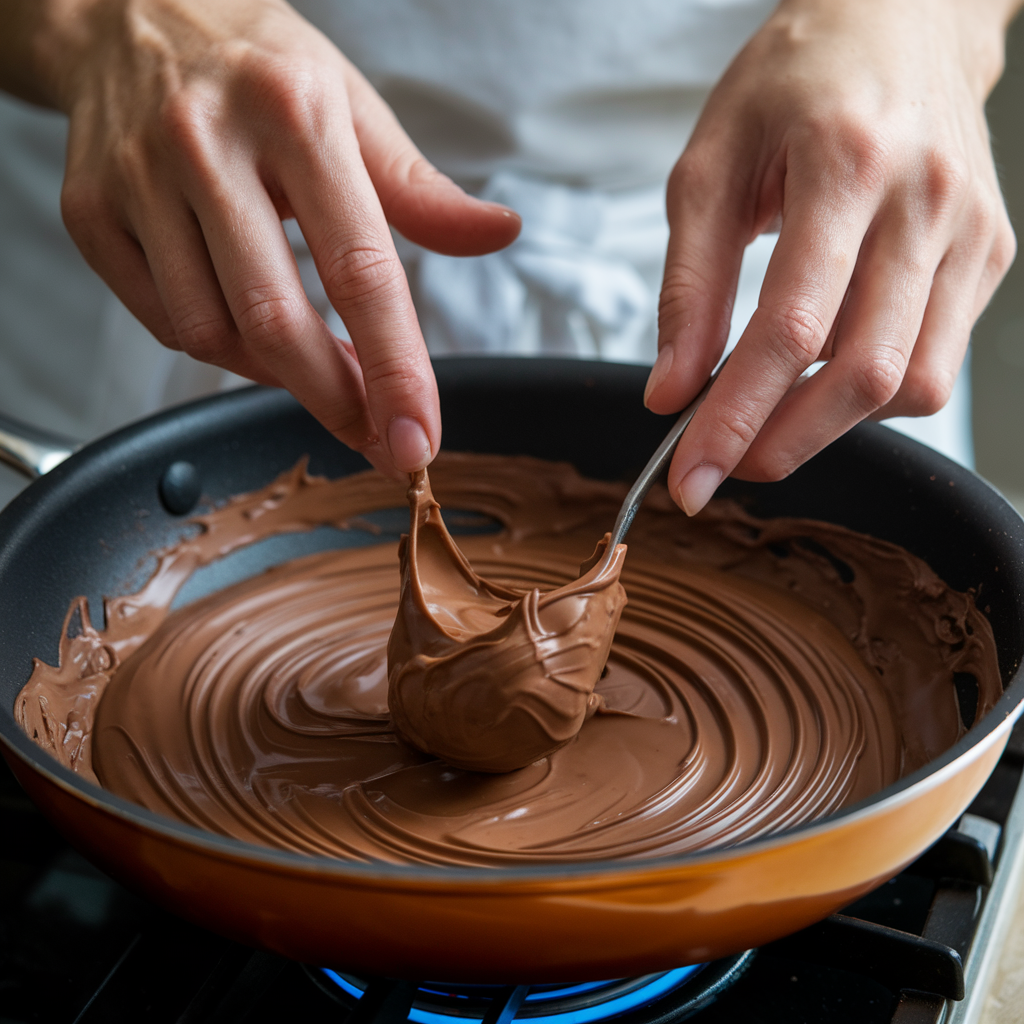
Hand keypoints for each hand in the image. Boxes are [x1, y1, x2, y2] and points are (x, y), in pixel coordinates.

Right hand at [22, 0, 519, 476]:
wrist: (127, 11)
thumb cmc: (261, 69)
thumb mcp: (352, 109)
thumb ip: (421, 189)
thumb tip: (499, 233)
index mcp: (293, 114)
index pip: (359, 270)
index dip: (395, 369)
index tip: (416, 435)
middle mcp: (205, 144)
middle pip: (274, 321)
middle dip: (334, 399)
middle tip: (373, 434)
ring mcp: (136, 180)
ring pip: (211, 333)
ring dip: (275, 375)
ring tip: (314, 362)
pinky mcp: (91, 213)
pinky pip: (163, 321)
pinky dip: (218, 348)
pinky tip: (249, 331)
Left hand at [645, 0, 1017, 513]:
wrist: (900, 17)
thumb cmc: (792, 83)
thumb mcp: (709, 167)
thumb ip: (689, 287)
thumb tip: (669, 394)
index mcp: (845, 165)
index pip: (788, 331)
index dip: (735, 419)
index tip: (691, 476)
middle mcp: (925, 202)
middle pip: (861, 376)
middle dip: (782, 443)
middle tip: (724, 466)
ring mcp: (970, 232)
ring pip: (910, 385)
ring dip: (827, 427)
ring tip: (767, 413)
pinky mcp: (990, 254)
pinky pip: (934, 363)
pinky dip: (869, 394)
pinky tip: (822, 371)